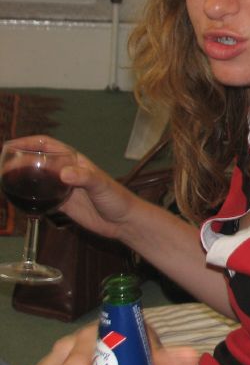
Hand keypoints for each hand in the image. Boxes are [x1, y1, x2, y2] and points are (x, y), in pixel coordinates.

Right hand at [9, 135, 137, 238]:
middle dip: (19, 160)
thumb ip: (84, 178)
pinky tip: (18, 199)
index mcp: (75, 161)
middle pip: (38, 160)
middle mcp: (66, 171)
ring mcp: (62, 188)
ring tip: (5, 181)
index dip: (28, 142)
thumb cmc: (117, 199)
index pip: (47, 145)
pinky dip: (29, 197)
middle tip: (3, 167)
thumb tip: (64, 174)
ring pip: (37, 179)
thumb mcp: (102, 185)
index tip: (10, 146)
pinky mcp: (61, 204)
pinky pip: (41, 197)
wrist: (123, 222)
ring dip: (22, 178)